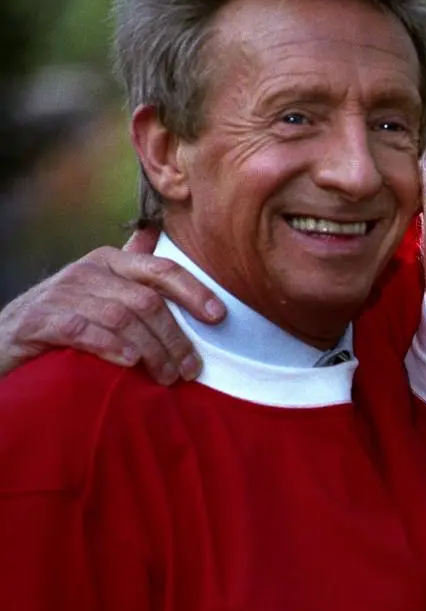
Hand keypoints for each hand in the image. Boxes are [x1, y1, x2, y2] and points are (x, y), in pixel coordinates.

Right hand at [0, 226, 224, 383]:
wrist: (4, 336)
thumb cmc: (65, 315)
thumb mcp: (101, 288)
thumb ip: (131, 268)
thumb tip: (156, 234)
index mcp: (109, 261)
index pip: (161, 269)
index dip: (193, 291)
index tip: (218, 317)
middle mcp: (88, 272)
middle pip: (146, 301)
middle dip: (174, 337)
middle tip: (190, 369)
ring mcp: (62, 295)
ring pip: (121, 318)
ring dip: (151, 350)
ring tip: (168, 376)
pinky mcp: (40, 321)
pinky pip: (82, 330)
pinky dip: (110, 346)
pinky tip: (129, 362)